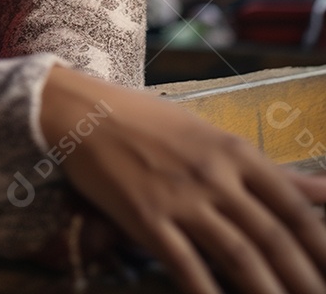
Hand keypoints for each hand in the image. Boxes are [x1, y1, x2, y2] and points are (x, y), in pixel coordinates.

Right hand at [39, 64, 325, 293]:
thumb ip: (270, 170)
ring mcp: (181, 198)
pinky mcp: (148, 219)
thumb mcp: (213, 135)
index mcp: (234, 151)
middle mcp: (214, 175)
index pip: (291, 204)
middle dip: (304, 279)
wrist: (86, 112)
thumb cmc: (151, 122)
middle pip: (272, 237)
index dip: (321, 243)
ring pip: (238, 256)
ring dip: (268, 293)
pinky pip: (186, 267)